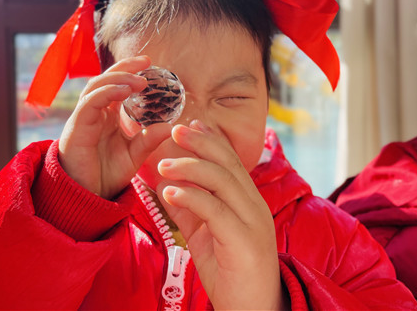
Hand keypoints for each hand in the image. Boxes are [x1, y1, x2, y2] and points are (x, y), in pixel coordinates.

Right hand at [58, 56, 171, 199]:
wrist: (86, 198)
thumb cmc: (106, 175)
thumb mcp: (134, 156)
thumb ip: (149, 140)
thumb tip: (171, 126)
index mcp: (107, 115)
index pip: (116, 84)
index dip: (130, 70)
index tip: (150, 64)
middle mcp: (94, 112)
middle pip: (106, 79)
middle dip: (125, 67)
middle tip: (146, 62)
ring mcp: (84, 118)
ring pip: (96, 86)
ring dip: (118, 78)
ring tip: (139, 80)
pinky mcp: (77, 127)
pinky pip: (90, 103)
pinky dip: (106, 93)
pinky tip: (123, 90)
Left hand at [157, 121, 282, 309]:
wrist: (253, 310)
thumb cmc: (230, 271)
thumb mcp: (207, 235)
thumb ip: (191, 210)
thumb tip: (168, 186)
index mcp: (247, 201)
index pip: (231, 160)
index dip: (210, 139)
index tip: (189, 124)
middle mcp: (254, 206)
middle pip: (227, 163)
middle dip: (200, 142)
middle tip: (174, 130)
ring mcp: (252, 222)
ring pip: (221, 181)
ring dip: (190, 167)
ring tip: (163, 165)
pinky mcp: (244, 241)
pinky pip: (215, 211)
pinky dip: (191, 197)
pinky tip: (170, 192)